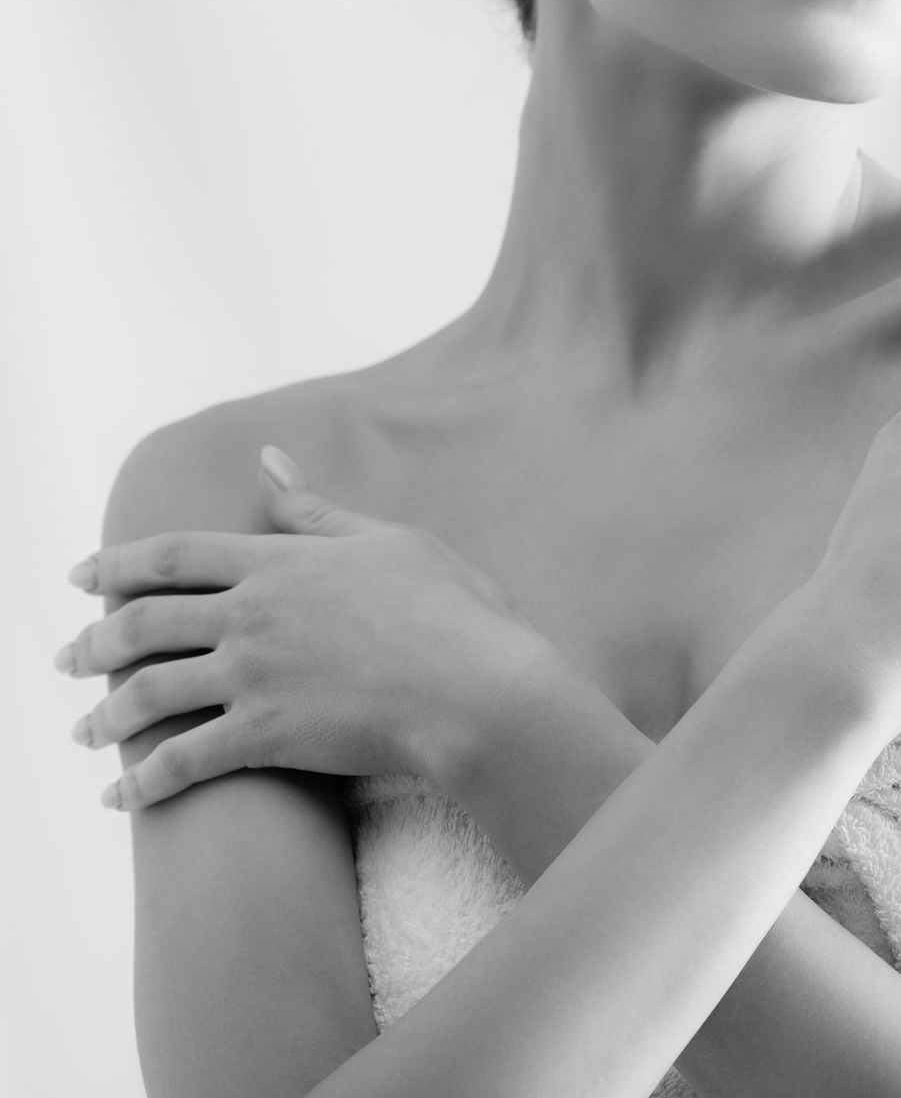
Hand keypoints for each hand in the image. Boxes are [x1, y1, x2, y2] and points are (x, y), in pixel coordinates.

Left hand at [58, 457, 566, 810]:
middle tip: (67, 659)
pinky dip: (143, 784)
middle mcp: (250, 615)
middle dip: (93, 643)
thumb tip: (268, 458)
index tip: (79, 576)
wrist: (477, 689)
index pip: (172, 555)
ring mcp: (252, 676)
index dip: (115, 564)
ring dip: (105, 717)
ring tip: (87, 732)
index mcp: (279, 562)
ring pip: (147, 695)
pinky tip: (123, 798)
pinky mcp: (264, 736)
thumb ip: (317, 509)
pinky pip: (181, 762)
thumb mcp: (391, 541)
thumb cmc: (454, 612)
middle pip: (141, 623)